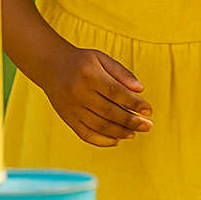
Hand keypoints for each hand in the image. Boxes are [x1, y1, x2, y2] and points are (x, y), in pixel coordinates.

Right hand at [36, 44, 152, 147]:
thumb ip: (121, 73)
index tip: (149, 111)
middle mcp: (78, 92)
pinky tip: (116, 140)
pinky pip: (85, 134)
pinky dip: (102, 140)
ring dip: (120, 132)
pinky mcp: (67, 118)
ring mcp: (71, 107)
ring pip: (99, 125)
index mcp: (89, 74)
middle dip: (131, 121)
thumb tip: (140, 90)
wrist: (51, 66)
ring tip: (134, 133)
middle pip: (109, 111)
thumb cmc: (82, 62)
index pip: (116, 92)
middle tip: (147, 126)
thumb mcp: (101, 58)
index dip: (134, 103)